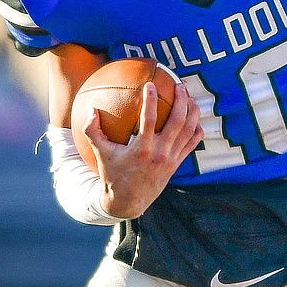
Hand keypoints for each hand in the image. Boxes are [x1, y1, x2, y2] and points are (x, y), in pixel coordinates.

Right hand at [85, 81, 202, 217]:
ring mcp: (171, 159)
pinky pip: (192, 144)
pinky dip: (196, 130)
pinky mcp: (177, 164)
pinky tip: (195, 119)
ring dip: (192, 112)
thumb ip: (92, 131)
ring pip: (188, 131)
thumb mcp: (100, 153)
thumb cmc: (112, 174)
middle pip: (177, 122)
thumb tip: (90, 108)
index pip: (148, 120)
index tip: (150, 84)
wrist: (128, 201)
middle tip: (180, 86)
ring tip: (190, 98)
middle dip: (181, 101)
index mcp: (141, 149)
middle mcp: (159, 153)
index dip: (150, 100)